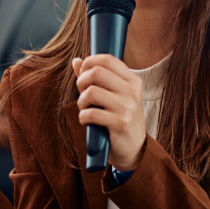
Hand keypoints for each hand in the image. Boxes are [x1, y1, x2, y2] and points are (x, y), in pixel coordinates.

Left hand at [73, 55, 145, 171]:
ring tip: (85, 109)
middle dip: (81, 82)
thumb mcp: (112, 96)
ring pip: (91, 92)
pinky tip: (87, 120)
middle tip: (82, 94)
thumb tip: (76, 60)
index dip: (89, 62)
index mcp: (133, 81)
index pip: (107, 59)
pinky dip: (83, 116)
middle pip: (96, 72)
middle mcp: (132, 91)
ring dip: (81, 101)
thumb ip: (95, 78)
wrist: (133, 149)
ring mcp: (127, 107)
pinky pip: (91, 113)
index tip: (83, 74)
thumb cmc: (119, 119)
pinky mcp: (120, 123)